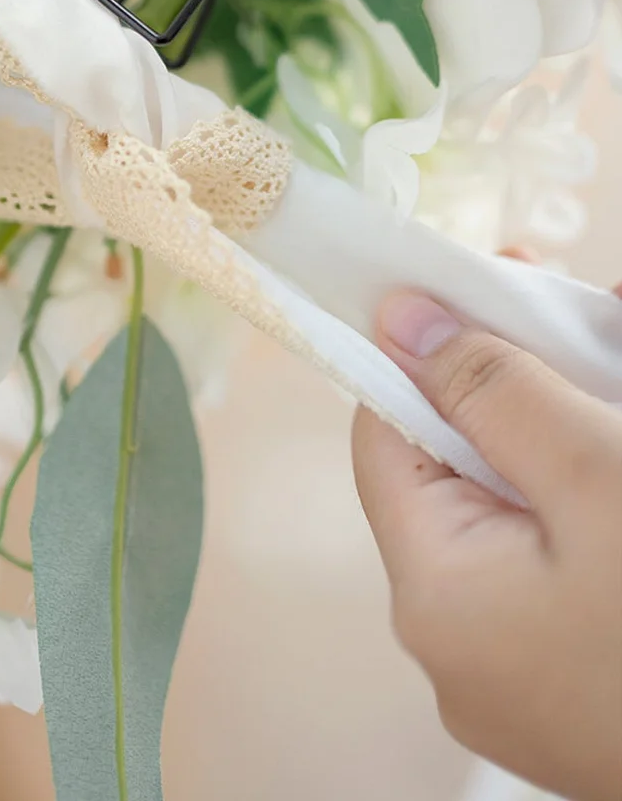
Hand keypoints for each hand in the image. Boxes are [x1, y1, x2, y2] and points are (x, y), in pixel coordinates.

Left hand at [352, 291, 621, 800]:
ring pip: (515, 517)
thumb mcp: (595, 474)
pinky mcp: (576, 690)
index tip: (482, 294)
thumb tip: (399, 320)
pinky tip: (613, 440)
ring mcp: (520, 682)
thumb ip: (493, 391)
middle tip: (573, 315)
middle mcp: (457, 652)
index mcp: (433, 599)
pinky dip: (585, 505)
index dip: (427, 357)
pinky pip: (556, 568)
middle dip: (511, 388)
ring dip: (556, 439)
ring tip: (608, 358)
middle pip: (455, 475)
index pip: (385, 436)